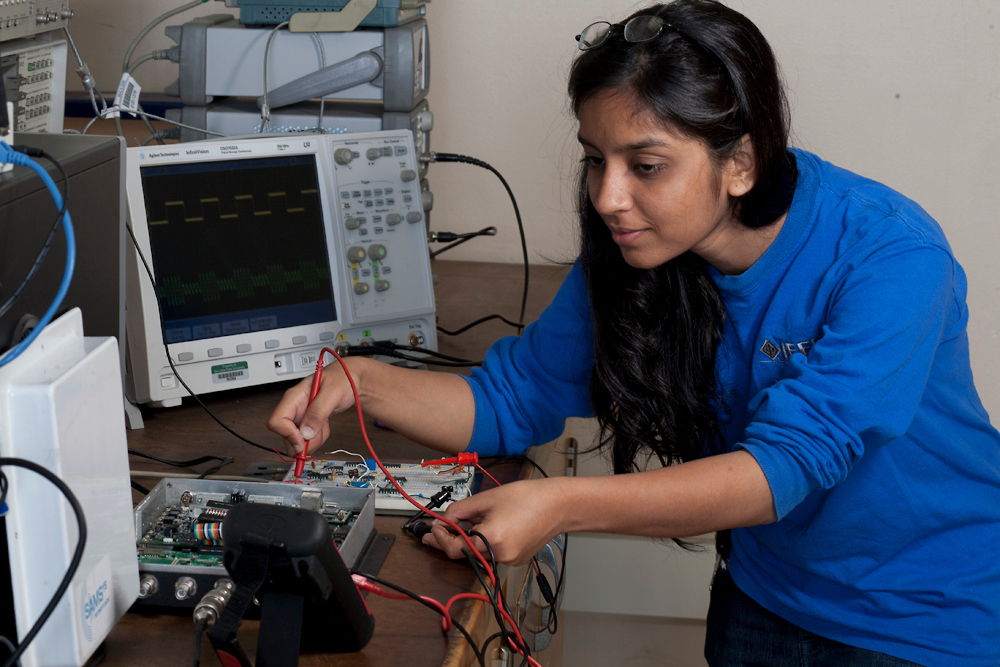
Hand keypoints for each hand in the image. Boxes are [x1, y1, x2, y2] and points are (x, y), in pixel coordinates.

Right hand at [266, 356, 367, 455]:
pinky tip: (325, 425)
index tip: (304, 439)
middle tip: (319, 434)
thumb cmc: (343, 379)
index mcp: (294, 397)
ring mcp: (300, 416)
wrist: (352, 380)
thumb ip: (318, 411)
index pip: (276, 421)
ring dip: (313, 440)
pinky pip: (307, 438)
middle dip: (303, 441)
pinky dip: (318, 437)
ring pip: (296, 440)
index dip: (288, 434)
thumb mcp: (333, 392)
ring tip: (325, 425)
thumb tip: (305, 432)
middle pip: (285, 435)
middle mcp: (294, 407)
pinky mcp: (307, 422)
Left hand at [422, 478, 567, 566]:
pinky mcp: (516, 559)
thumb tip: (444, 521)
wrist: (558, 505)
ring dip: (469, 539)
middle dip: (451, 539)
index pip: (453, 549)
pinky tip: (490, 525)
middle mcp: (499, 556)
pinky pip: (492, 552)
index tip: (433, 529)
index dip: (440, 539)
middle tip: (438, 529)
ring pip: (479, 552)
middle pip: (465, 552)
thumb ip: (459, 511)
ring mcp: (509, 560)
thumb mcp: (485, 498)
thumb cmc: (526, 497)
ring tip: (472, 520)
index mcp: (490, 540)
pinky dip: (485, 541)